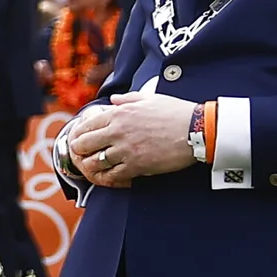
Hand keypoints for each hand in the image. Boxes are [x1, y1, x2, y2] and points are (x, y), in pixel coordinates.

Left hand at [60, 91, 192, 189]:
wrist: (198, 130)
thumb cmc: (176, 113)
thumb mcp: (150, 98)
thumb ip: (127, 99)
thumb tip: (114, 100)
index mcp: (118, 114)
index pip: (85, 126)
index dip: (78, 135)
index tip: (80, 140)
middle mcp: (117, 131)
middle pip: (83, 145)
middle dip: (80, 151)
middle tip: (84, 155)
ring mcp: (125, 150)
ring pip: (93, 163)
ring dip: (92, 167)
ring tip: (95, 168)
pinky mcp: (136, 166)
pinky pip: (112, 176)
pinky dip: (108, 178)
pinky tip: (111, 177)